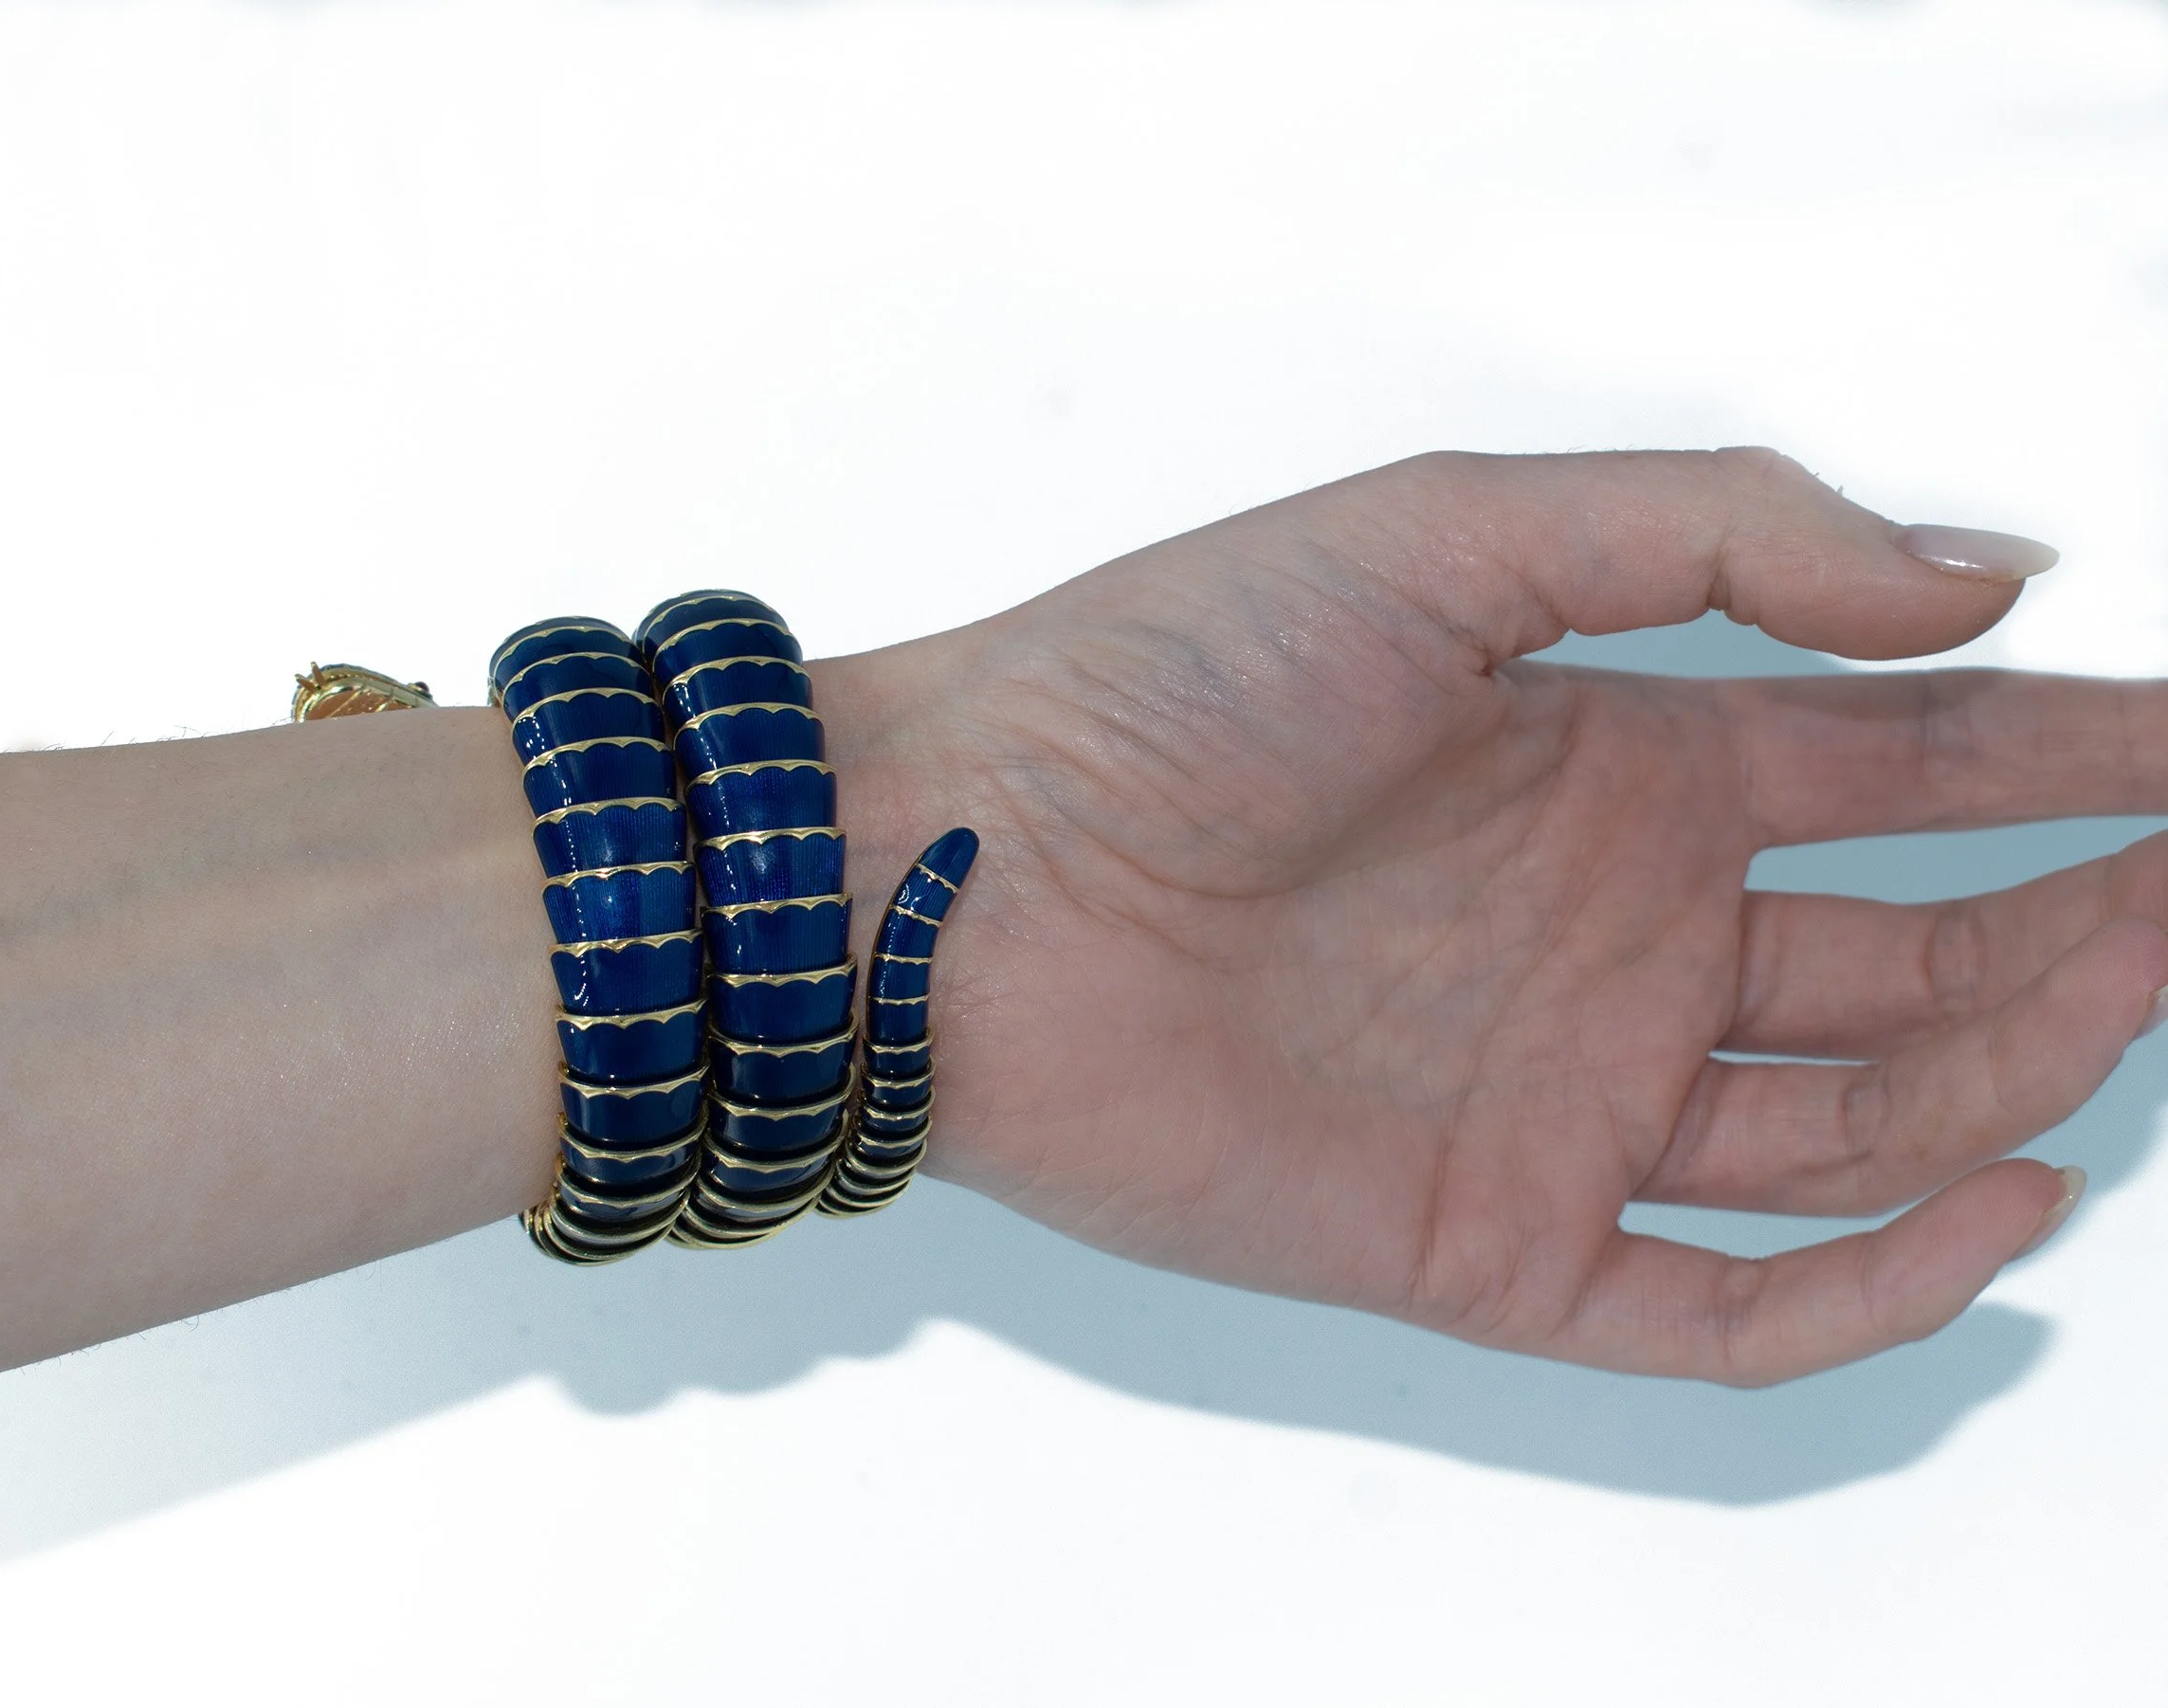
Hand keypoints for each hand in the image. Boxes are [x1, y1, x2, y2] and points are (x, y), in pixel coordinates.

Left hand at [823, 449, 2167, 1384]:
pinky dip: (1870, 1285)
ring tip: (2127, 998)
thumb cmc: (1169, 681)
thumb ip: (1717, 539)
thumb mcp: (1451, 540)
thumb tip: (1983, 577)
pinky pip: (1718, 1300)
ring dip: (2014, 1075)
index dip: (2077, 753)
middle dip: (2084, 920)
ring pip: (1856, 1126)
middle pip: (1916, 951)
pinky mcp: (1488, 1242)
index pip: (1906, 760)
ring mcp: (1561, 1095)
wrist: (961, 874)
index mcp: (1618, 764)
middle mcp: (1611, 932)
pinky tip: (1995, 1208)